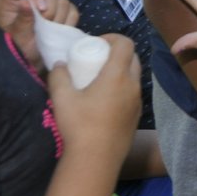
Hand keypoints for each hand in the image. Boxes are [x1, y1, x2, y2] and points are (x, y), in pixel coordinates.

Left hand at [0, 0, 77, 68]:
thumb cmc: (15, 34)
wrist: (23, 39)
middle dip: (49, 9)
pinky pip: (73, 11)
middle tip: (43, 26)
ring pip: (63, 0)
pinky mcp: (65, 5)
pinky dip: (68, 22)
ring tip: (49, 31)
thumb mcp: (12, 29)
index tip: (39, 9)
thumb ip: (20, 18)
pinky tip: (58, 30)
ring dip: (58, 17)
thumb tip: (27, 4)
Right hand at [45, 34, 141, 166]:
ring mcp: (138, 100)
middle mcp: (133, 85)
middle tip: (97, 59)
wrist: (96, 158)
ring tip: (100, 78)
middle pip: (133, 58)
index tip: (96, 42)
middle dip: (117, 52)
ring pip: (135, 76)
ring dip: (121, 70)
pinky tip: (106, 98)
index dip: (112, 37)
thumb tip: (60, 64)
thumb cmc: (79, 125)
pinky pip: (133, 92)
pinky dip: (123, 86)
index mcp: (118, 75)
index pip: (125, 44)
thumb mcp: (62, 98)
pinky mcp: (137, 114)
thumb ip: (58, 76)